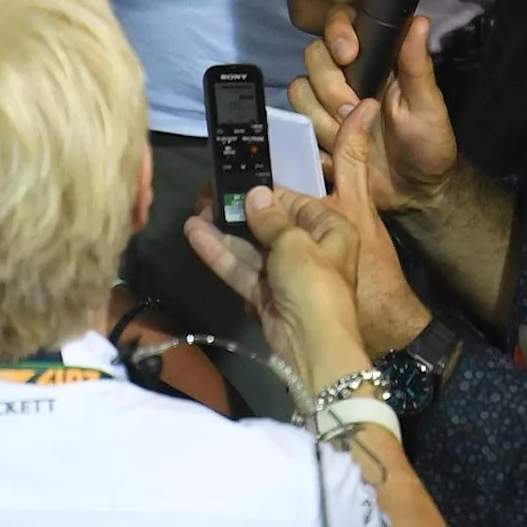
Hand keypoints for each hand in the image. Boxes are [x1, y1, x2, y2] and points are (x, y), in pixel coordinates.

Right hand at [184, 102, 408, 390]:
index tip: (239, 181)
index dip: (268, 194)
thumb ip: (270, 218)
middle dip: (240, 213)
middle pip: (271, 226)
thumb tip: (255, 193)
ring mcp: (286, 275)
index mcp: (331, 230)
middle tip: (209, 196)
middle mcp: (311, 250)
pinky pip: (243, 269)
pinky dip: (221, 254)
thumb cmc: (312, 282)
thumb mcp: (293, 242)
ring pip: (252, 248)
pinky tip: (196, 235)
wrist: (313, 345)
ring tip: (195, 212)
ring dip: (225, 232)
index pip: (297, 203)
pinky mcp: (266, 296)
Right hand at [292, 8, 455, 212]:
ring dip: (325, 117)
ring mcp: (325, 107)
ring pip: (299, 92)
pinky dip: (315, 143)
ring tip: (350, 136)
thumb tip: (419, 21)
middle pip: (313, 58)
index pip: (339, 24)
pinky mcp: (313, 135)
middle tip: (357, 110)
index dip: (337, 33)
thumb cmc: (428, 143)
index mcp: (371, 61)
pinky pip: (295, 130)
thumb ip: (417, 65)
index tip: (350, 55)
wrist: (413, 192)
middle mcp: (344, 77)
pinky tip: (335, 155)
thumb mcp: (428, 105)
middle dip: (332, 87)